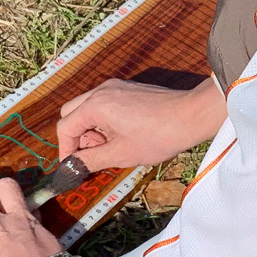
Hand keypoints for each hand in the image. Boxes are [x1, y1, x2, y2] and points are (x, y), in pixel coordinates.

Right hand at [57, 77, 226, 171]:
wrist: (191, 116)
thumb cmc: (158, 136)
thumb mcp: (121, 154)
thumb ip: (90, 160)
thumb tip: (70, 168)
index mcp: (96, 105)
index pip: (65, 127)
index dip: (66, 150)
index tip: (74, 167)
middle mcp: (101, 91)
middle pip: (72, 113)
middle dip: (78, 137)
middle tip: (95, 154)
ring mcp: (115, 87)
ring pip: (88, 108)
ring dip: (92, 129)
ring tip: (114, 146)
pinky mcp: (127, 89)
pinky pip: (104, 104)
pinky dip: (104, 121)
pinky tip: (124, 135)